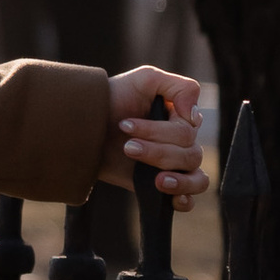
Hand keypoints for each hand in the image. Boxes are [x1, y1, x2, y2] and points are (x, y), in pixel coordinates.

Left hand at [103, 64, 206, 200]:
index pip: (188, 131)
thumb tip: (195, 116)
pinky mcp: (162, 186)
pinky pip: (189, 200)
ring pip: (195, 178)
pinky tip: (173, 198)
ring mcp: (173, 165)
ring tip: (156, 180)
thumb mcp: (144, 79)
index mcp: (182, 119)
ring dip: (174, 177)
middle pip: (190, 154)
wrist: (84, 128)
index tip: (125, 124)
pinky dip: (186, 200)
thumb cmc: (114, 99)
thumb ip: (180, 87)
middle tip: (126, 145)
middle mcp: (182, 143)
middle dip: (155, 150)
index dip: (158, 131)